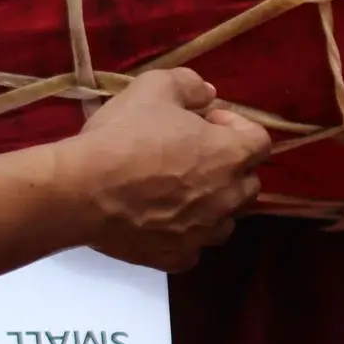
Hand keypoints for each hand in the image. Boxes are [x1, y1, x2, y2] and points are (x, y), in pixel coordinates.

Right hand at [63, 69, 271, 272]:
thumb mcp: (154, 87)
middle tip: (191, 153)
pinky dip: (184, 234)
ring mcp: (203, 233)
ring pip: (225, 219)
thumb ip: (190, 85)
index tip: (204, 121)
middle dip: (228, 165)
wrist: (83, 190)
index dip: (236, 126)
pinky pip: (193, 247)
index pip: (260, 141)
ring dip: (212, 203)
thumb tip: (209, 94)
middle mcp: (226, 198)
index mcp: (229, 155)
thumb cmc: (124, 135)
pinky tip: (160, 219)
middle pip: (248, 182)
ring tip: (178, 190)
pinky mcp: (177, 257)